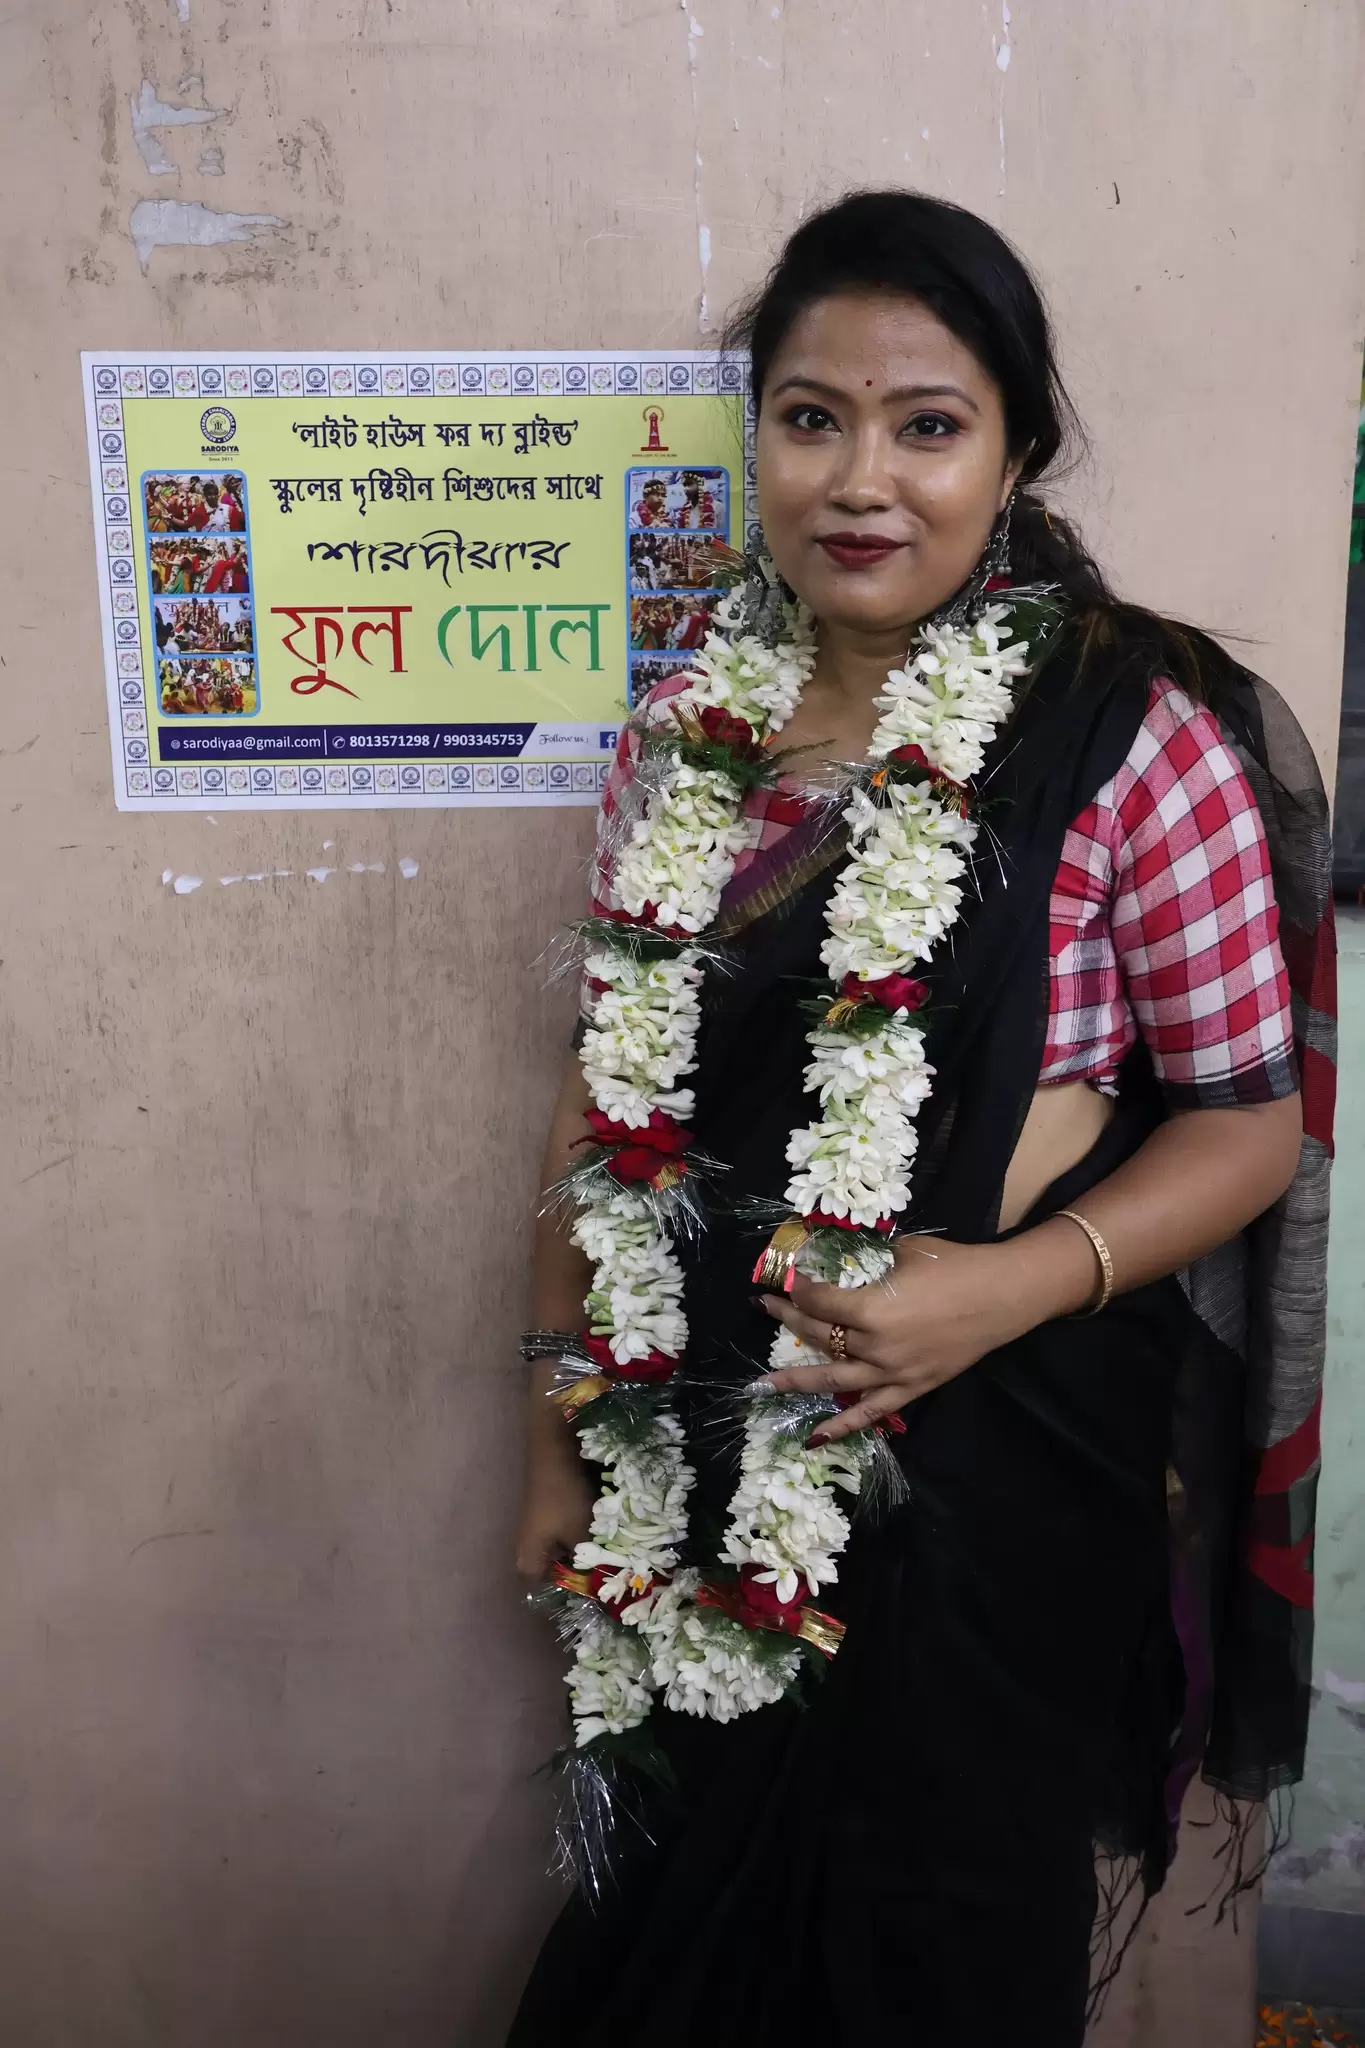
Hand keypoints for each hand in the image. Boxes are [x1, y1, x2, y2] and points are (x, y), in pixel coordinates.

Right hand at [515, 1454, 593, 1582]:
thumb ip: (587, 1560)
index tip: (592, 1588)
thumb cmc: (564, 1498)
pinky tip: (598, 1531)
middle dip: (579, 1570)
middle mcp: (528, 1548)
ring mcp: (537, 1529)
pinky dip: (579, 1535)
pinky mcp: (547, 1515)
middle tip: (604, 1571)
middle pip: (554, 1570)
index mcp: (529, 1559)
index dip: (568, 1591)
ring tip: (605, 1552)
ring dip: (581, 1551)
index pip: (546, 1590)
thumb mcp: (580, 1532)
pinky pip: (564, 1534)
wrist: (555, 1454)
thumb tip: (599, 1577)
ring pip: (562, 1551)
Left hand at [759, 1235, 1038, 1443]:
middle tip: (767, 1308)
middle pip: (819, 1335)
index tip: (789, 1280)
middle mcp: (875, 1347)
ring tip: (762, 1384)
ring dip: (795, 1380)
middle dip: (789, 1320)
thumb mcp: (904, 1251)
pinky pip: (869, 1414)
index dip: (800, 1289)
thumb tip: (840, 1253)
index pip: (819, 1301)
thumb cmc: (955, 1266)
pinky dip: (840, 1427)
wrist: (1002, 1296)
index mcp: (871, 1309)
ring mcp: (891, 1373)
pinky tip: (813, 1439)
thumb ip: (869, 1258)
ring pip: (832, 1378)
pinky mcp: (909, 1390)